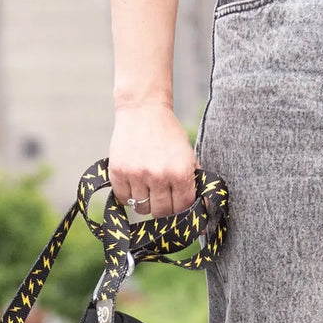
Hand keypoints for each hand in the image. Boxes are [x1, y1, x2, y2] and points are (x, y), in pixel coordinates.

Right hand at [108, 101, 199, 219]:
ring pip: (141, 208)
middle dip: (162, 206)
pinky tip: (133, 182)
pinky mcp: (118, 172)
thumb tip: (204, 209)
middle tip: (159, 194)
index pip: (182, 207)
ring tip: (146, 186)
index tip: (175, 199)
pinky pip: (123, 199)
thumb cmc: (168, 134)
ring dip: (144, 202)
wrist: (143, 110)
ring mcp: (137, 174)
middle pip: (161, 212)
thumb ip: (195, 182)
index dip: (179, 206)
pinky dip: (128, 196)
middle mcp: (159, 175)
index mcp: (180, 171)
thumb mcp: (188, 155)